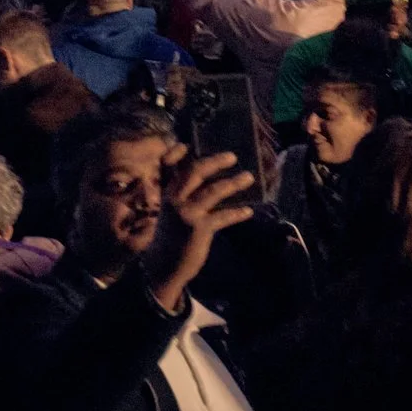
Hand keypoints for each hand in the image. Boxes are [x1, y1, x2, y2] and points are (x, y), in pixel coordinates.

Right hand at [140, 146, 255, 310]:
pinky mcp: (199, 229)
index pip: (166, 166)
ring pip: (213, 191)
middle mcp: (174, 199)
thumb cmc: (169, 237)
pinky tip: (248, 211)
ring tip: (248, 177)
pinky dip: (237, 213)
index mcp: (166, 193)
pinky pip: (223, 217)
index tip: (186, 144)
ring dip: (233, 183)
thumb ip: (181, 196)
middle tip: (232, 157)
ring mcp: (187, 213)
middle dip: (215, 162)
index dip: (175, 153)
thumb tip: (205, 182)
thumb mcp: (169, 212)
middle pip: (195, 172)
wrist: (163, 266)